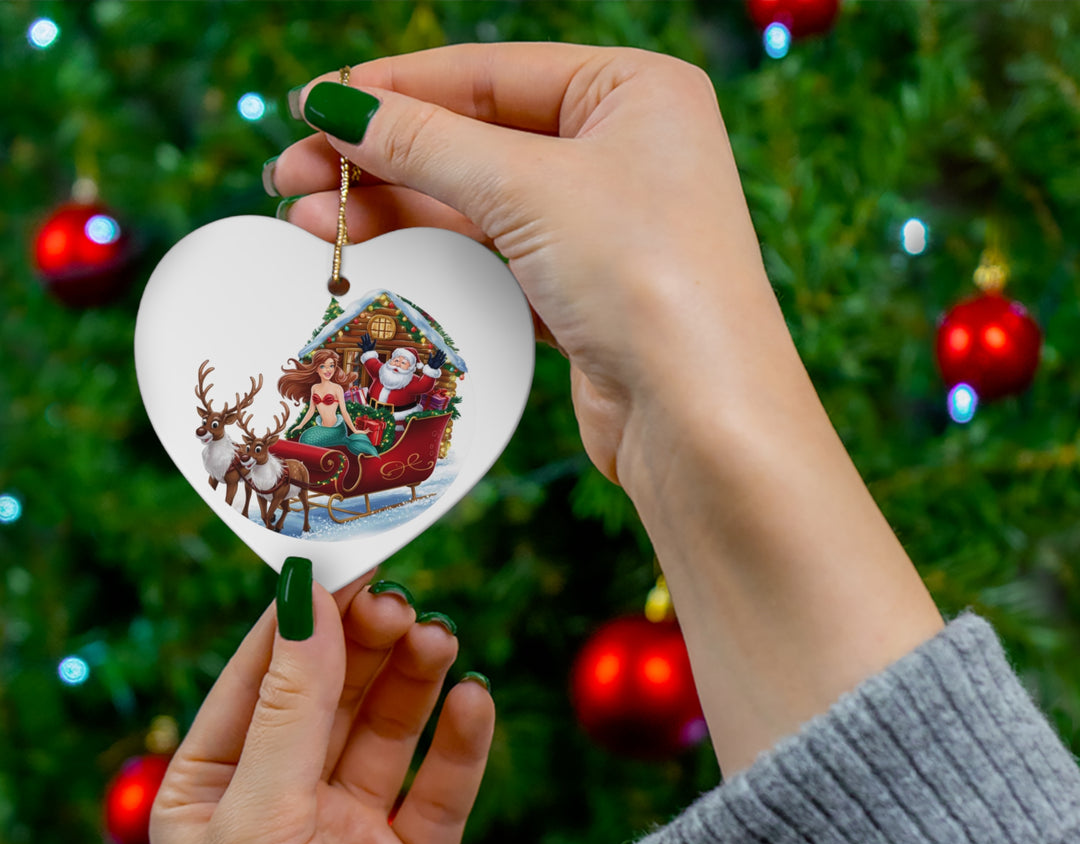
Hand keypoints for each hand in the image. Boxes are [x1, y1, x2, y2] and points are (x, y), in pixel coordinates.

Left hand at [151, 569, 493, 843]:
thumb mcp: (257, 818)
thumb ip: (291, 707)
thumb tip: (304, 596)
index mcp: (216, 786)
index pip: (262, 674)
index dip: (304, 615)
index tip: (348, 557)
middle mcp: (284, 802)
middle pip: (334, 693)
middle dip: (367, 644)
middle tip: (404, 603)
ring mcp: (350, 832)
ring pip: (390, 730)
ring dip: (416, 681)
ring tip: (441, 641)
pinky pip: (441, 788)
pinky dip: (461, 743)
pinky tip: (475, 702)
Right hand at [272, 43, 774, 485]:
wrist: (699, 418)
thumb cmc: (643, 277)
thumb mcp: (528, 188)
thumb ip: (426, 142)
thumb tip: (337, 105)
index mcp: (633, 91)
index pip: (489, 73)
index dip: (393, 88)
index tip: (312, 105)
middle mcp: (624, 151)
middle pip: (476, 138)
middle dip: (380, 157)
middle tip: (290, 176)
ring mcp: (604, 226)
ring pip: (479, 202)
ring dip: (395, 209)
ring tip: (308, 222)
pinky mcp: (584, 292)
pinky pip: (494, 257)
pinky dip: (436, 255)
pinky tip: (376, 255)